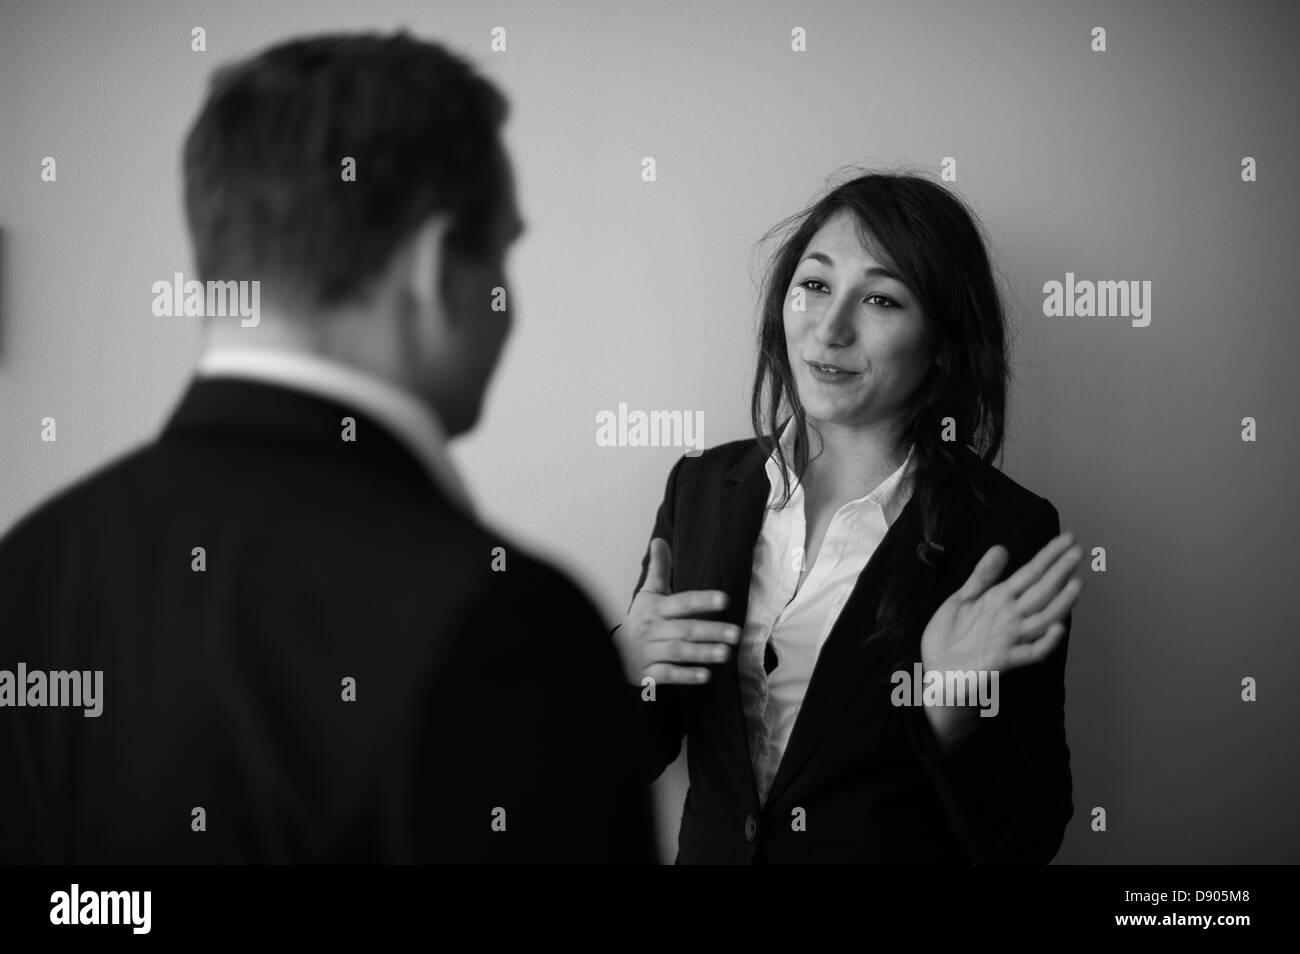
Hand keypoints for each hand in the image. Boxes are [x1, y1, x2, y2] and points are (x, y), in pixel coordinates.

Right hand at [613, 537, 739, 685]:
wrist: (612, 650)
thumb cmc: (640, 619)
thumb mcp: (647, 594)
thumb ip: (659, 569)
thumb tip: (660, 540)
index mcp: (655, 609)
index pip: (681, 603)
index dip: (702, 600)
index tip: (724, 599)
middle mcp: (652, 630)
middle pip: (683, 630)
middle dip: (710, 631)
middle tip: (735, 633)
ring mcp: (649, 652)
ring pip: (677, 652)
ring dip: (701, 653)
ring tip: (725, 653)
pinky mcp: (648, 673)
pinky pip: (666, 674)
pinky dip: (685, 676)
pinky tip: (705, 676)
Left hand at [920, 531, 1083, 677]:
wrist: (936, 670)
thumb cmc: (950, 636)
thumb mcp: (962, 599)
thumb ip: (982, 576)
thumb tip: (1001, 547)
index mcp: (1001, 599)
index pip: (1031, 573)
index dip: (1049, 556)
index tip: (1069, 538)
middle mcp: (1011, 617)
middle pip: (1041, 591)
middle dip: (1059, 571)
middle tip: (1078, 551)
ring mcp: (1010, 638)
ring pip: (1043, 619)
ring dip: (1061, 603)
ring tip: (1076, 583)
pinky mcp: (1003, 660)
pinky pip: (1031, 652)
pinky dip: (1046, 642)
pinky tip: (1057, 628)